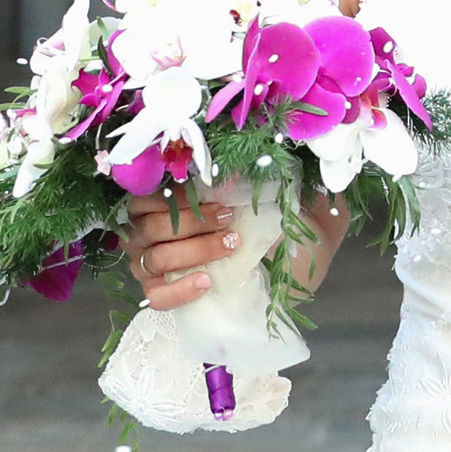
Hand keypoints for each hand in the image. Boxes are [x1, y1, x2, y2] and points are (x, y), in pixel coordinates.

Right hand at [120, 187, 351, 310]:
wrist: (302, 272)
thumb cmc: (286, 226)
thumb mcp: (289, 196)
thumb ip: (279, 174)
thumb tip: (270, 156)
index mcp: (175, 198)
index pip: (148, 193)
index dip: (176, 194)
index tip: (220, 196)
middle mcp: (156, 229)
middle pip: (148, 225)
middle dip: (191, 221)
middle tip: (230, 221)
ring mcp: (158, 264)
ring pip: (153, 258)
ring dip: (193, 251)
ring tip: (231, 247)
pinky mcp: (167, 295)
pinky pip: (157, 295)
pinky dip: (179, 289)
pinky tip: (207, 282)